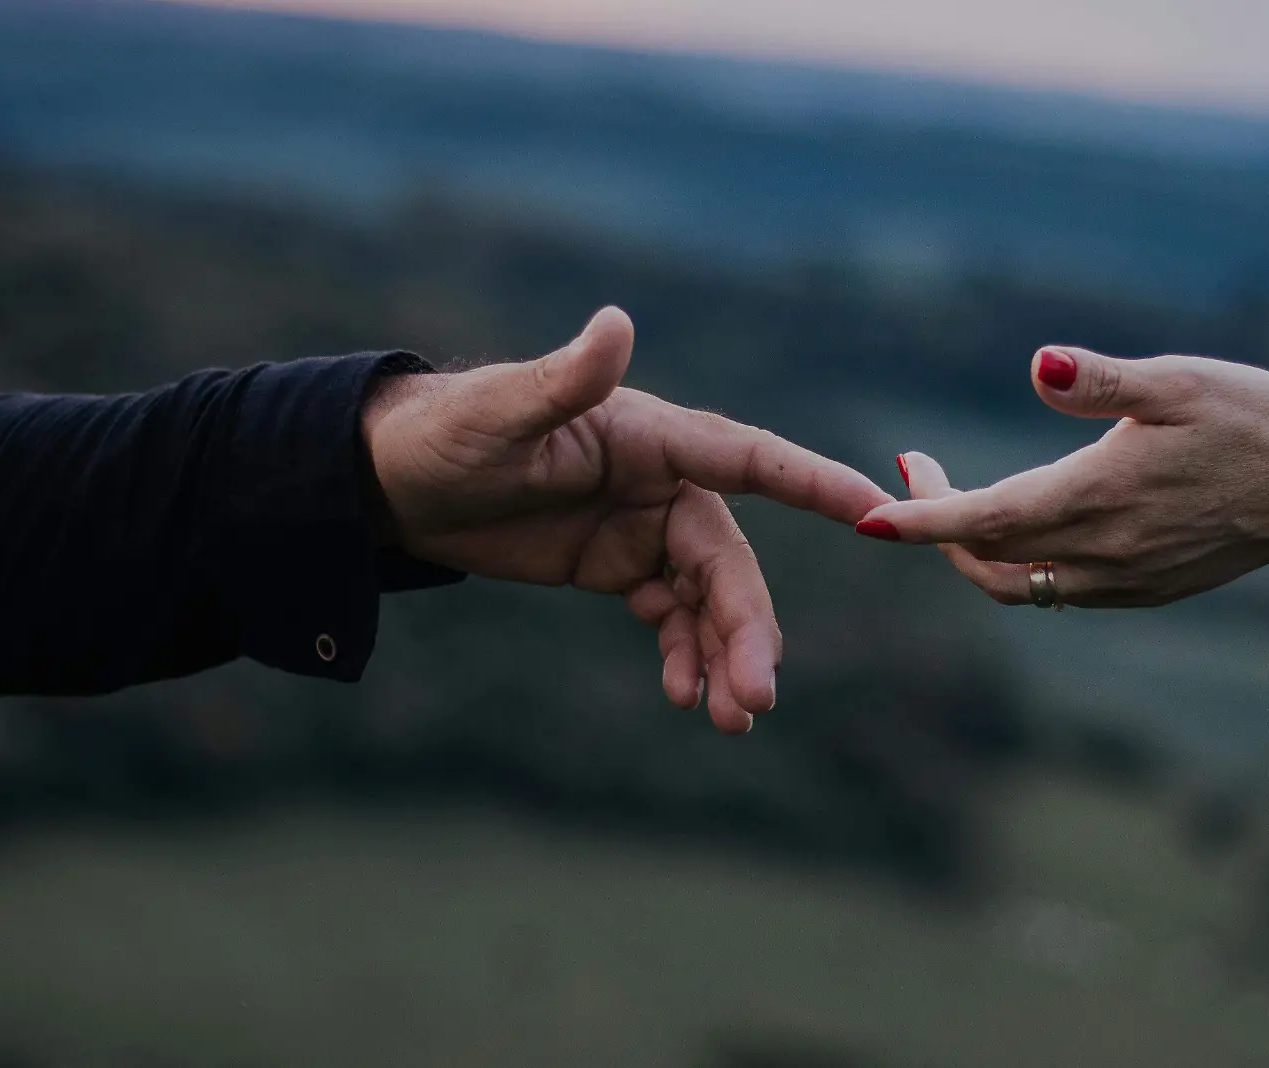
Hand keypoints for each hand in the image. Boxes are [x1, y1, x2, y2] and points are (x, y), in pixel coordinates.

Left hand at [363, 307, 892, 732]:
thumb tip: (616, 323)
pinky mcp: (618, 567)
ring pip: (710, 598)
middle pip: (731, 560)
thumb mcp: (501, 413)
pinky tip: (683, 696)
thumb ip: (565, 380)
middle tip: (755, 698)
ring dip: (725, 655)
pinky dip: (685, 655)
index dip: (816, 483)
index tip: (876, 509)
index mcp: (652, 434)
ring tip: (729, 718)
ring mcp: (644, 527)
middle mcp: (663, 481)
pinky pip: (672, 616)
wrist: (393, 482)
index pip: (752, 458)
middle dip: (749, 628)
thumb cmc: (446, 431)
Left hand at [856, 345, 1268, 607]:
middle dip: (937, 522)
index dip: (917, 519)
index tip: (866, 516)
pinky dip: (1020, 566)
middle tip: (918, 468)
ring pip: (1017, 586)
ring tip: (958, 498)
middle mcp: (1102, 553)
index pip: (980, 519)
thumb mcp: (1180, 380)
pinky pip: (1058, 593)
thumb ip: (1102, 380)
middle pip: (984, 559)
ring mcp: (1124, 581)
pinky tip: (1026, 522)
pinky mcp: (1147, 590)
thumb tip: (1040, 366)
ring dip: (974, 550)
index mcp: (1097, 497)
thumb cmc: (1255, 418)